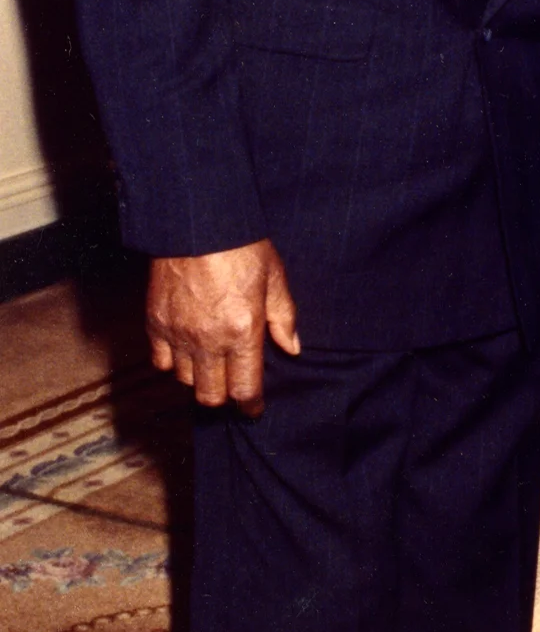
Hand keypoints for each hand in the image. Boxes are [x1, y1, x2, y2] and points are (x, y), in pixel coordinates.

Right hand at [146, 239, 299, 416]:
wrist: (196, 222)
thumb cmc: (241, 247)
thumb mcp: (274, 278)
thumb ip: (283, 318)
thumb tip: (291, 348)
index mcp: (243, 332)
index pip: (245, 388)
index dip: (250, 405)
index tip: (253, 409)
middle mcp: (208, 340)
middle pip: (211, 395)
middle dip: (224, 397)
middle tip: (232, 387)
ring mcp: (178, 334)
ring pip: (185, 381)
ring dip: (199, 379)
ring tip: (210, 365)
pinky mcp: (155, 322)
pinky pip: (160, 361)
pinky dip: (172, 363)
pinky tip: (184, 351)